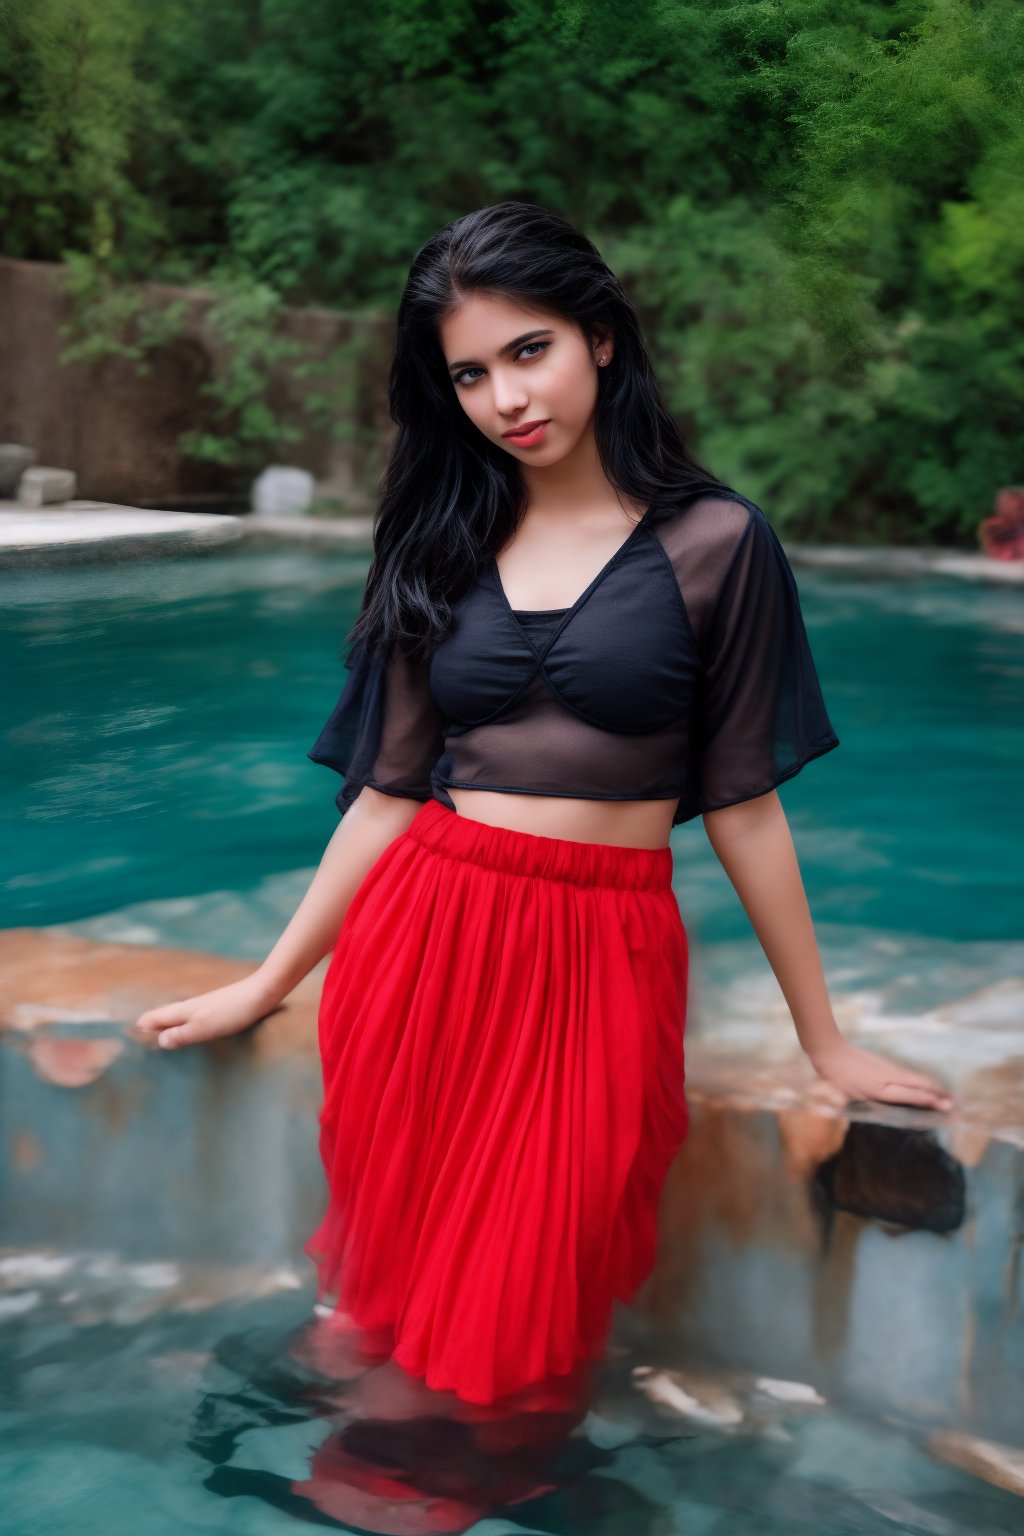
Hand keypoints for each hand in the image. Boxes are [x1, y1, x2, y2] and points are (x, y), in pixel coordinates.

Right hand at [132, 974, 281, 1050]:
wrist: (263, 993)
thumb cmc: (233, 1011)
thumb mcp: (205, 1027)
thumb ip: (182, 1035)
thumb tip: (159, 1041)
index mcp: (182, 1010)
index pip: (151, 1018)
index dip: (137, 1029)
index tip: (123, 1042)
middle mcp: (189, 1007)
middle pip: (161, 1018)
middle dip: (148, 1030)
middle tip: (135, 1048)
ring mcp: (202, 1007)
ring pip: (175, 1018)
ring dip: (164, 1029)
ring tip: (156, 1045)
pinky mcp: (215, 1011)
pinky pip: (190, 1021)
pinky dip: (181, 1028)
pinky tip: (187, 1036)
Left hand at [809, 1040, 953, 1112]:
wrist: (830, 1051)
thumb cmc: (835, 1078)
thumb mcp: (846, 1096)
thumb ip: (865, 1105)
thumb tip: (877, 1113)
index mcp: (882, 1087)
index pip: (913, 1094)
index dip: (931, 1101)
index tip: (948, 1108)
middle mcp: (890, 1076)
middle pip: (920, 1085)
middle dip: (939, 1095)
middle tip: (956, 1105)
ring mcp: (889, 1069)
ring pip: (916, 1079)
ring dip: (933, 1088)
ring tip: (948, 1097)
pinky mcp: (886, 1066)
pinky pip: (909, 1076)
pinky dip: (922, 1082)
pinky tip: (926, 1087)